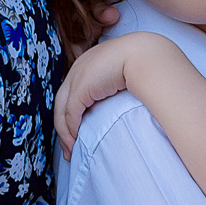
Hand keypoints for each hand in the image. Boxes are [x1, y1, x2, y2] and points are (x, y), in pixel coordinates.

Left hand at [54, 33, 175, 152]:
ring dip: (65, 132)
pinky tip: (76, 140)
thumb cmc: (142, 63)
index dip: (70, 112)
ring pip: (62, 110)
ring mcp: (77, 77)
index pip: (72, 91)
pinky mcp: (80, 88)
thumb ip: (115, 85)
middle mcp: (78, 69)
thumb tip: (117, 100)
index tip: (75, 129)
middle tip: (67, 146)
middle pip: (61, 102)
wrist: (143, 55)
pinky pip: (71, 113)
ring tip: (71, 149)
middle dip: (62, 126)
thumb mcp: (123, 74)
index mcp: (88, 63)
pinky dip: (71, 128)